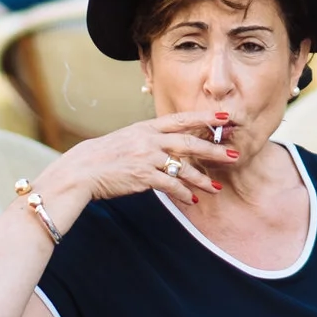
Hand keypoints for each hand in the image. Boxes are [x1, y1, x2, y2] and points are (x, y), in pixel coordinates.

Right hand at [40, 110, 233, 221]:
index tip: (226, 117)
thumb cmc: (104, 156)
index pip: (182, 119)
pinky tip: (191, 200)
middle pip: (189, 142)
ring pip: (183, 166)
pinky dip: (182, 193)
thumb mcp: (128, 138)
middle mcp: (149, 139)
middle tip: (234, 154)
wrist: (82, 169)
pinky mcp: (142, 176)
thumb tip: (168, 142)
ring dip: (202, 178)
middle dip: (214, 149)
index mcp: (147, 127)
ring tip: (216, 188)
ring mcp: (146, 157)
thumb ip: (149, 138)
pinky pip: (169, 184)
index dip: (205, 118)